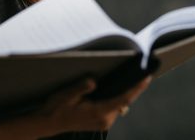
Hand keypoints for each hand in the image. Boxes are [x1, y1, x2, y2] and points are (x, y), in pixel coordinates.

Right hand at [32, 76, 151, 136]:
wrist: (48, 123)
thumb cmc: (56, 107)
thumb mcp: (66, 95)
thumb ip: (81, 88)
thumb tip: (93, 81)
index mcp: (98, 113)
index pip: (122, 99)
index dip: (136, 89)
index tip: (146, 78)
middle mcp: (104, 120)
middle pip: (124, 102)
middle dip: (132, 88)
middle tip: (141, 71)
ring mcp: (103, 123)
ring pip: (119, 105)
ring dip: (124, 93)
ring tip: (130, 77)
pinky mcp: (100, 122)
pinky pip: (113, 108)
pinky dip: (116, 98)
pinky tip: (116, 88)